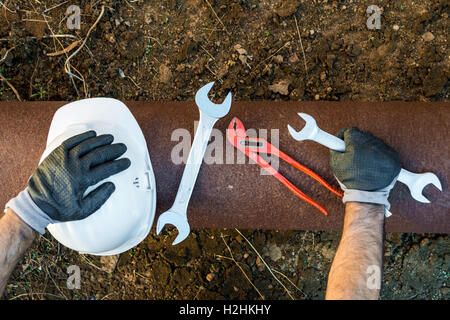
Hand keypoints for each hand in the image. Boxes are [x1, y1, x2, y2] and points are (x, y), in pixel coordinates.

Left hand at [5, 131, 130, 232]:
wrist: (37, 204)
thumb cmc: (60, 208)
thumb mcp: (83, 210)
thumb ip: (99, 198)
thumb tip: (111, 185)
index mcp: (83, 180)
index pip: (107, 169)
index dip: (119, 164)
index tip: (127, 162)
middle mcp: (75, 166)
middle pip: (99, 154)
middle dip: (113, 150)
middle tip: (122, 147)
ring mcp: (65, 158)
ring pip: (87, 145)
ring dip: (100, 141)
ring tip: (110, 138)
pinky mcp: (57, 154)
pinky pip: (72, 141)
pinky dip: (83, 137)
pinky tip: (92, 134)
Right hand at [330, 127, 400, 208]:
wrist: (368, 195)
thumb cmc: (351, 179)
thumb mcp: (335, 163)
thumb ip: (334, 146)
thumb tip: (337, 137)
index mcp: (357, 142)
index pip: (350, 131)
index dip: (345, 138)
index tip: (344, 144)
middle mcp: (372, 143)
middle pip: (363, 136)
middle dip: (357, 144)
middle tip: (354, 157)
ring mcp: (385, 150)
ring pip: (374, 143)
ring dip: (369, 150)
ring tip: (365, 164)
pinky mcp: (394, 158)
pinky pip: (385, 151)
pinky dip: (380, 156)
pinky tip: (374, 166)